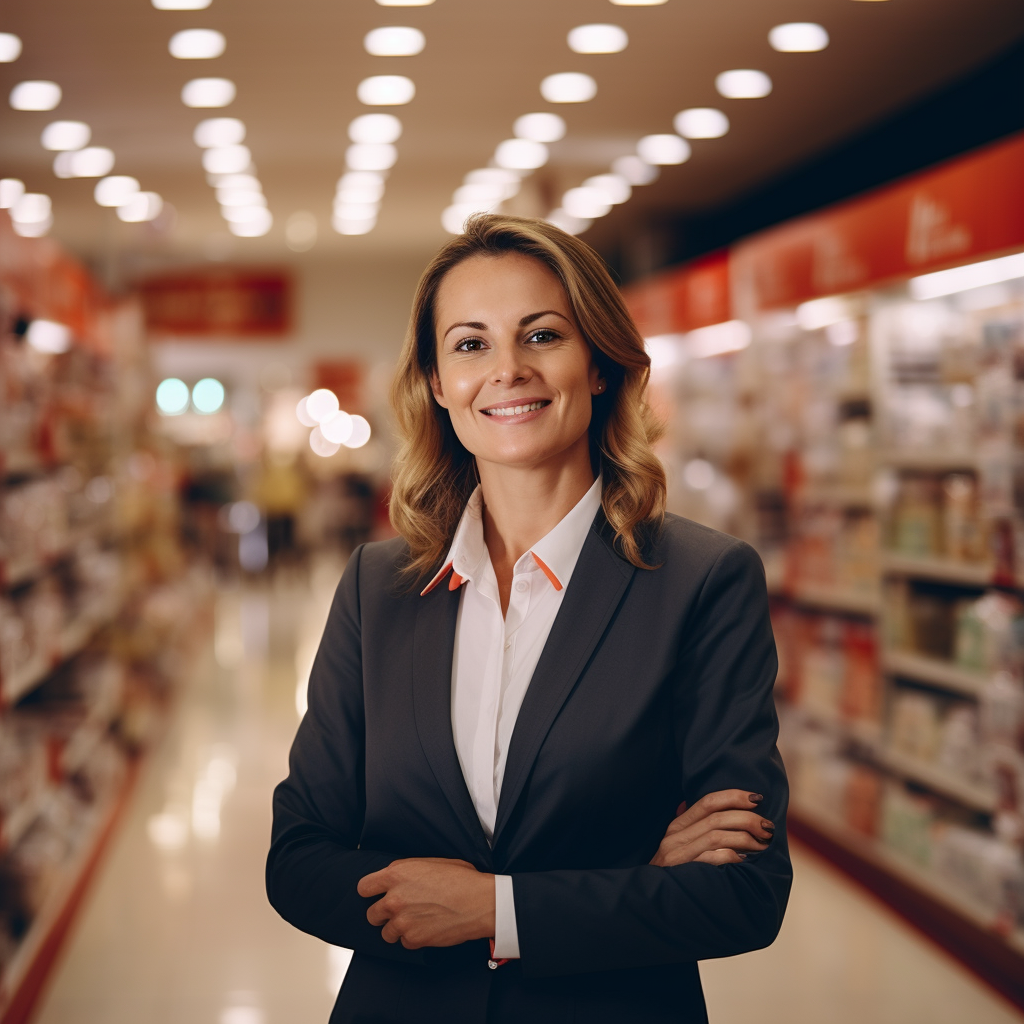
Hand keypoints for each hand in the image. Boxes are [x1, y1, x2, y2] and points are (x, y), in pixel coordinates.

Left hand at [356, 857, 495, 949]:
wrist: (479, 902)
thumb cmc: (461, 878)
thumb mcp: (431, 863)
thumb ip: (407, 872)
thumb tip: (397, 879)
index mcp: (396, 874)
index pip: (364, 887)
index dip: (372, 892)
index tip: (378, 895)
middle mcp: (394, 898)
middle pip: (371, 914)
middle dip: (383, 914)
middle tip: (399, 912)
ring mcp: (402, 921)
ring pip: (386, 933)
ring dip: (398, 929)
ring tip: (416, 922)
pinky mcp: (413, 939)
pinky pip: (404, 943)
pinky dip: (413, 939)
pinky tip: (427, 929)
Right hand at [650, 789, 773, 867]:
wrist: (653, 903)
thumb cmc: (673, 874)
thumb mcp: (678, 846)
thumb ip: (693, 828)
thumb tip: (710, 808)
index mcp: (678, 826)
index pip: (708, 801)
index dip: (734, 796)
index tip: (757, 798)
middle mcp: (676, 836)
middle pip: (716, 817)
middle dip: (747, 819)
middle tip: (767, 827)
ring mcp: (678, 854)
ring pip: (717, 835)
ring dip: (745, 838)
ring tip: (762, 844)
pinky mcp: (682, 872)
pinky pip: (712, 859)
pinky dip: (731, 856)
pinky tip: (745, 860)